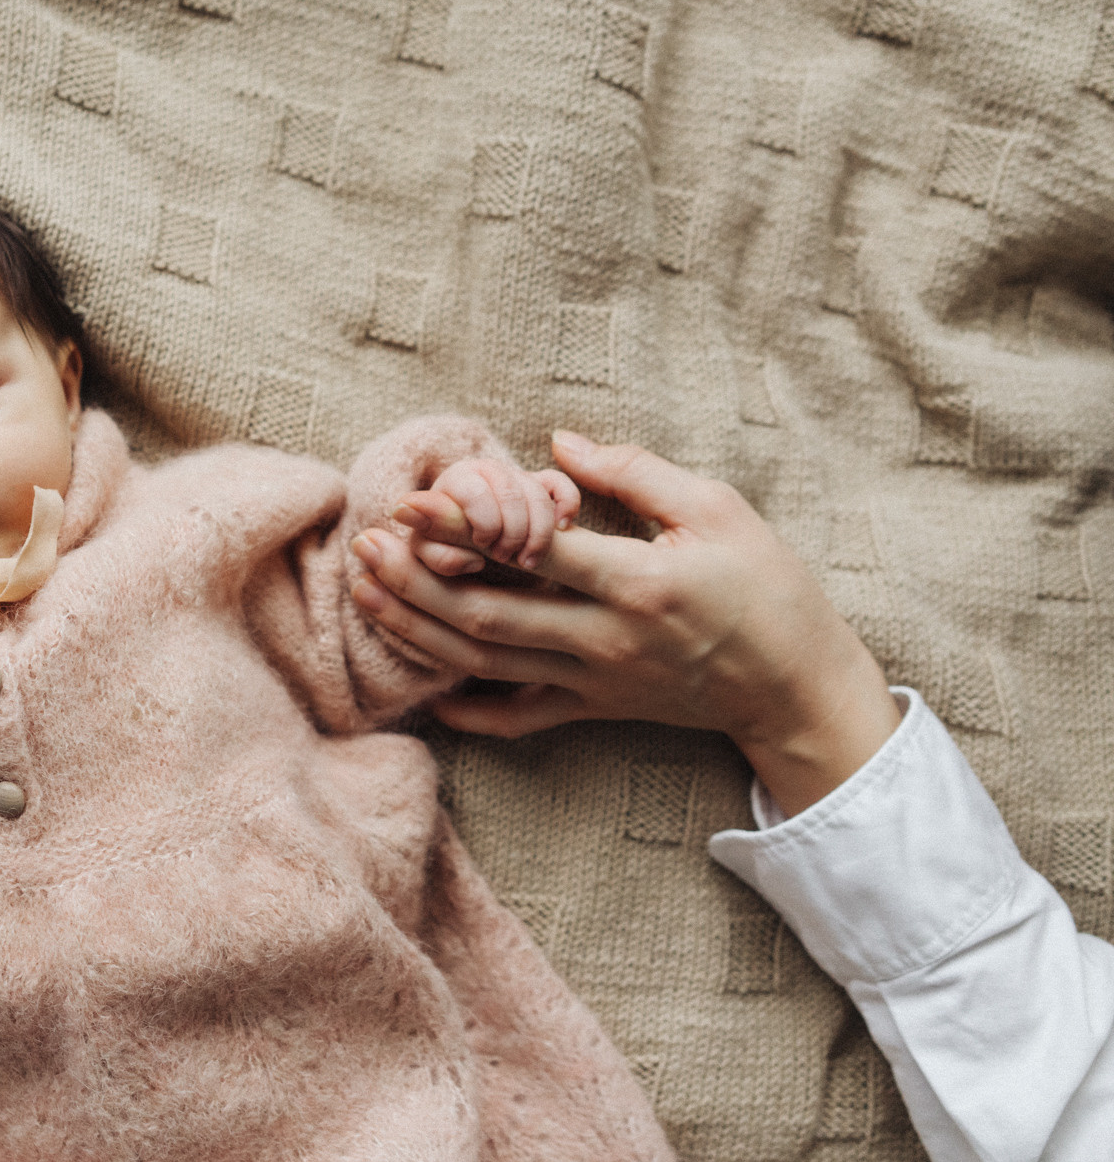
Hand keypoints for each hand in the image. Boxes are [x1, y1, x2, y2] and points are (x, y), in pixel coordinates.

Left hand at [349, 431, 901, 816]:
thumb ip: (634, 473)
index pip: (531, 552)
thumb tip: (557, 442)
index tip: (410, 502)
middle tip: (364, 546)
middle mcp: (605, 639)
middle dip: (415, 582)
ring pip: (486, 664)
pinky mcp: (594, 709)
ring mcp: (594, 681)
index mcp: (637, 582)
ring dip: (418, 630)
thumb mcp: (717, 509)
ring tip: (366, 593)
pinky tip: (421, 693)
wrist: (797, 686)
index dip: (464, 527)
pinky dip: (467, 712)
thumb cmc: (767, 587)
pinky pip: (519, 719)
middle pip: (488, 615)